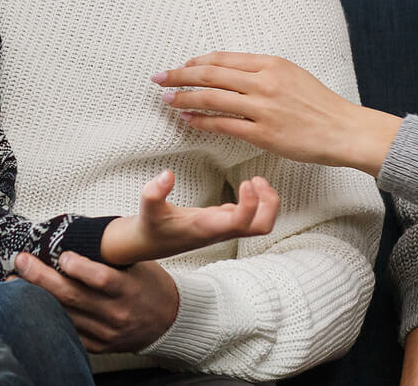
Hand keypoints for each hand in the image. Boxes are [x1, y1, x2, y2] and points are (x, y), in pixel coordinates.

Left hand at [13, 252, 179, 353]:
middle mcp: (117, 313)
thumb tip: (71, 234)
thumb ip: (109, 255)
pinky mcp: (99, 346)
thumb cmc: (147, 284)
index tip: (62, 255)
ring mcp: (107, 333)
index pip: (102, 279)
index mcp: (129, 289)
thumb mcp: (136, 264)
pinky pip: (69, 332)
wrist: (168, 321)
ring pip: (66, 315)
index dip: (80, 268)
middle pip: (74, 296)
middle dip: (43, 277)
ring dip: (37, 297)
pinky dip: (49, 317)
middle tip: (21, 260)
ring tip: (15, 281)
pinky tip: (31, 305)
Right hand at [100, 170, 277, 263]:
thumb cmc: (153, 225)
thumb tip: (167, 174)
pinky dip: (258, 202)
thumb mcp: (148, 206)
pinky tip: (247, 187)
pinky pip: (251, 218)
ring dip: (268, 204)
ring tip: (257, 181)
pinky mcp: (224, 223)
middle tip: (258, 180)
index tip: (245, 182)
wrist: (153, 243)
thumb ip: (154, 191)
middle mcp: (222, 231)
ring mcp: (225, 228)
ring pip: (261, 224)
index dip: (250, 204)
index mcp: (209, 228)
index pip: (242, 222)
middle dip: (270, 205)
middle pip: (262, 227)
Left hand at [153, 52, 402, 174]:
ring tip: (168, 100)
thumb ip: (261, 72)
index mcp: (270, 63)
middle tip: (159, 78)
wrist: (345, 129)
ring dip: (186, 98)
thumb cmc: (319, 104)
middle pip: (211, 73)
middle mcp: (264, 81)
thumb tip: (230, 72)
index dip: (196, 62)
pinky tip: (188, 121)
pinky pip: (224, 125)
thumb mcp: (292, 75)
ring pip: (213, 98)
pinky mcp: (264, 133)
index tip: (180, 66)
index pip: (223, 58)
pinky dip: (202, 121)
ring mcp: (263, 107)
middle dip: (180, 75)